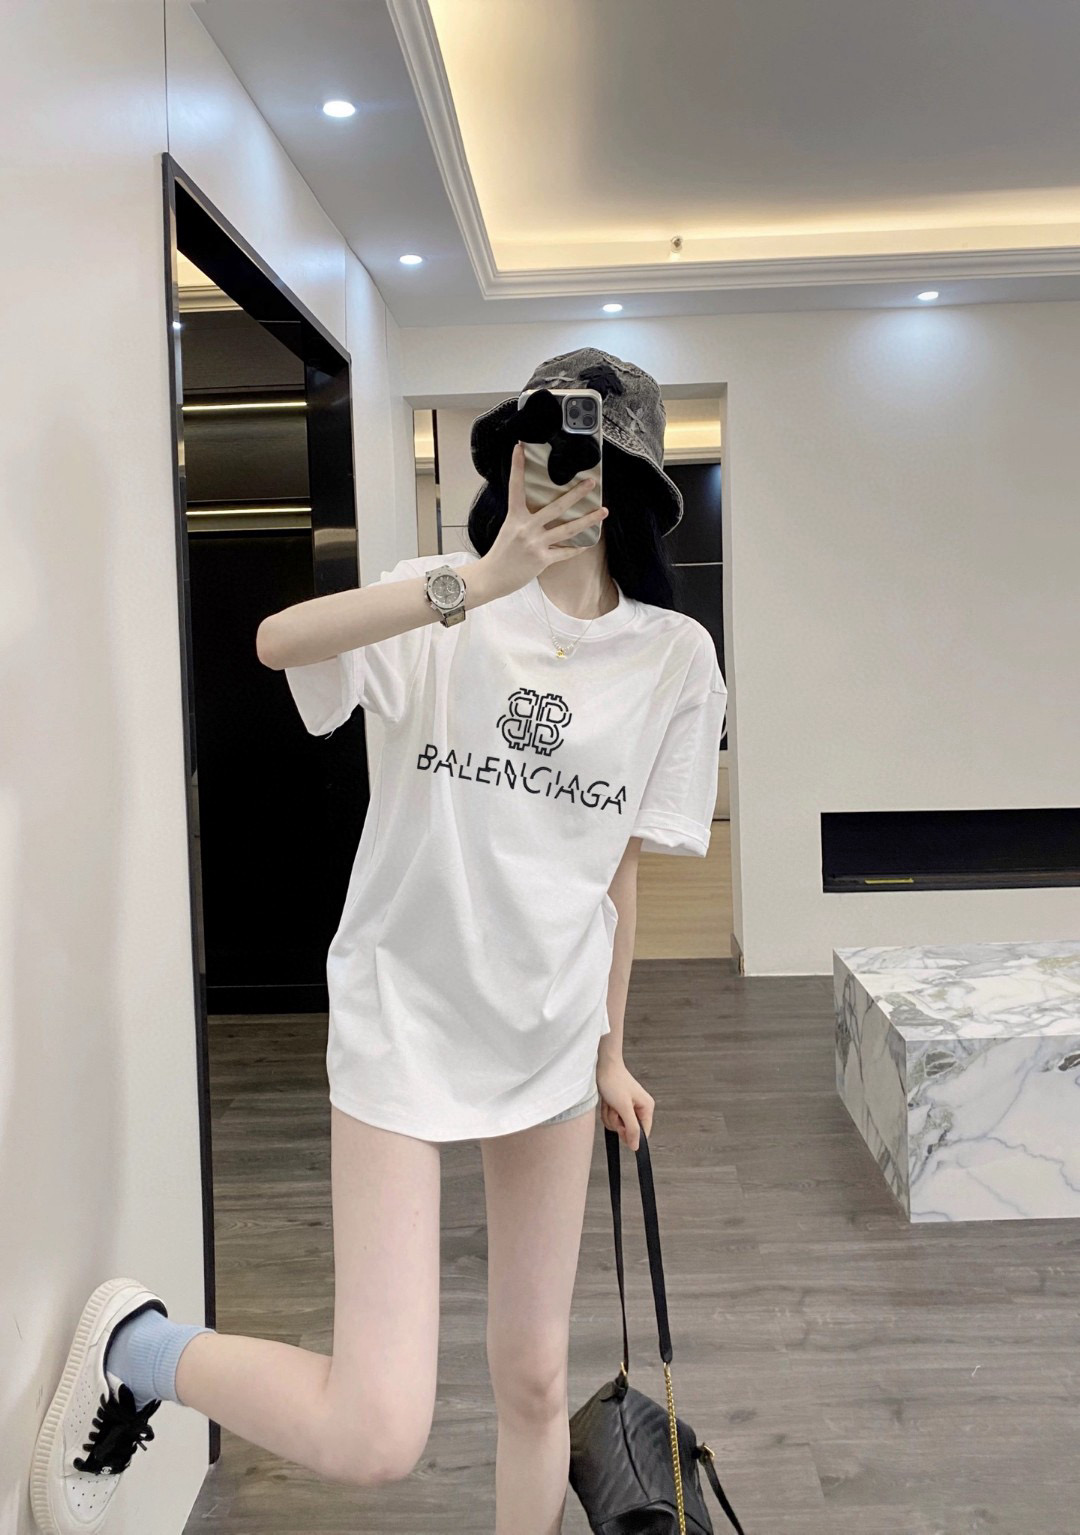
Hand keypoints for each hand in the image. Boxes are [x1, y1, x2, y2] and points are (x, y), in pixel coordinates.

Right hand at [475, 441, 608, 602]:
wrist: (492, 577)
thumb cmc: (500, 553)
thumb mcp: (508, 529)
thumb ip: (524, 519)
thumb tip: (542, 510)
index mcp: (514, 517)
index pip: (516, 487)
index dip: (517, 467)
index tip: (520, 447)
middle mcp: (526, 528)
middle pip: (556, 507)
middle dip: (576, 493)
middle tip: (592, 482)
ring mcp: (535, 544)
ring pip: (568, 529)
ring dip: (588, 520)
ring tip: (603, 511)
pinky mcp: (542, 560)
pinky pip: (565, 552)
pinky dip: (577, 548)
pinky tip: (588, 543)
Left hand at [596, 1054, 653, 1150]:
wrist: (603, 1065)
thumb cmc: (614, 1081)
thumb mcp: (623, 1107)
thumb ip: (631, 1128)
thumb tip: (636, 1146)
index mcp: (646, 1108)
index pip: (643, 1133)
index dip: (630, 1134)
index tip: (621, 1127)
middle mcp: (639, 1108)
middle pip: (628, 1130)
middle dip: (617, 1121)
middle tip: (615, 1108)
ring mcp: (628, 1107)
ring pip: (617, 1124)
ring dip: (610, 1115)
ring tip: (611, 1102)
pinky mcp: (618, 1106)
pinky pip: (611, 1118)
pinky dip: (606, 1111)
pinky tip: (607, 1101)